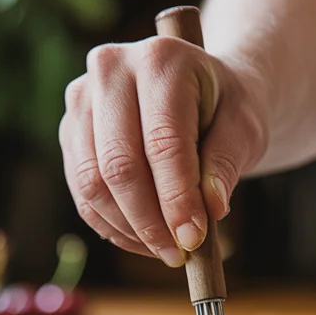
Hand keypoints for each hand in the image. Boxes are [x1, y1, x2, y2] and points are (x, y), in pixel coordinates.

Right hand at [59, 36, 267, 265]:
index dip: (176, 198)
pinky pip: (81, 192)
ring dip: (128, 229)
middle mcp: (111, 69)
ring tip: (165, 250)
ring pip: (91, 183)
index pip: (163, 143)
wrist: (201, 93)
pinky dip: (111, 225)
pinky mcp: (70, 129)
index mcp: (161, 60)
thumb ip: (227, 164)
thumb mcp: (244, 128)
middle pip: (118, 165)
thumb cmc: (226, 110)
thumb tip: (210, 210)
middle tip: (178, 254)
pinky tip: (143, 241)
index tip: (193, 239)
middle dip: (149, 221)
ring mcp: (82, 98)